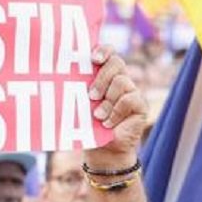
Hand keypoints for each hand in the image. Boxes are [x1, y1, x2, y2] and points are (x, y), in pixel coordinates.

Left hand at [84, 46, 148, 168]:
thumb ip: (77, 90)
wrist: (103, 151)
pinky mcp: (140, 105)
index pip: (109, 52)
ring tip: (98, 116)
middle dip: (102, 78)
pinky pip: (129, 99)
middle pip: (116, 62)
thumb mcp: (79, 105)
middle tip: (91, 96)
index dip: (104, 50)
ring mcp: (132, 91)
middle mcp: (120, 79)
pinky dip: (116, 112)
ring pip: (121, 81)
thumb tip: (61, 79)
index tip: (93, 58)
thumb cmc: (88, 126)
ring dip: (107, 100)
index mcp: (105, 75)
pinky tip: (108, 123)